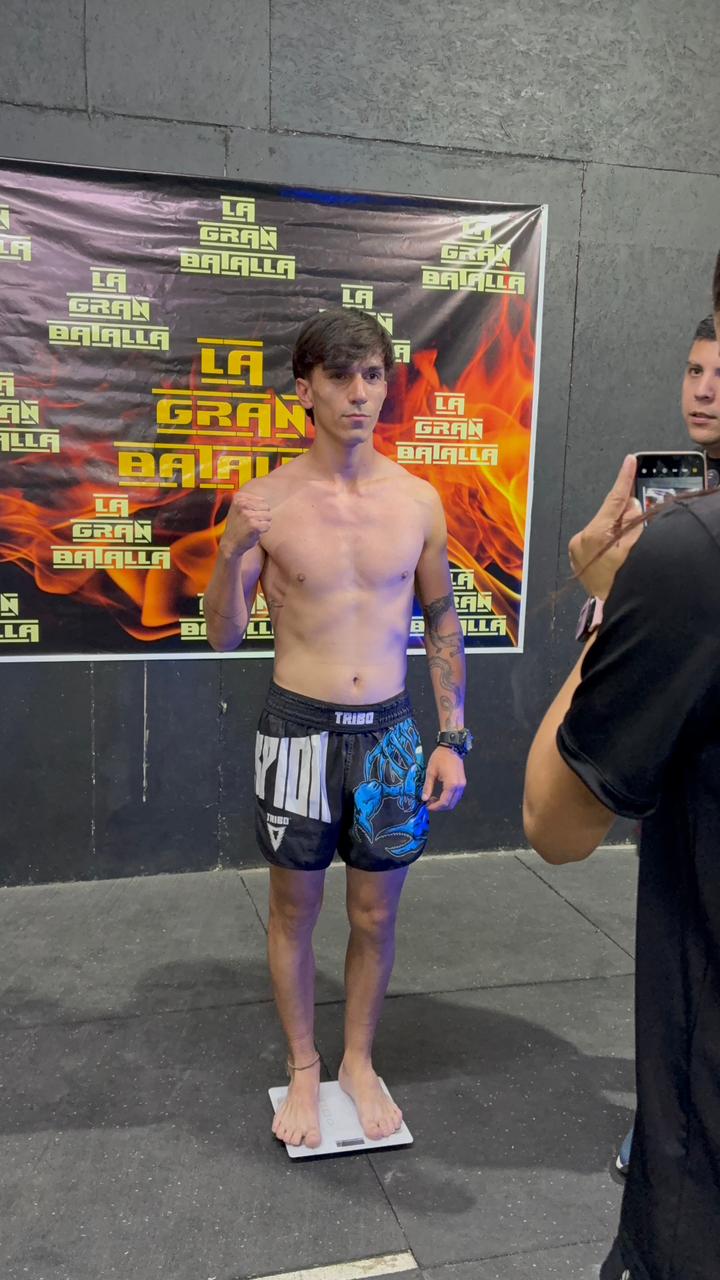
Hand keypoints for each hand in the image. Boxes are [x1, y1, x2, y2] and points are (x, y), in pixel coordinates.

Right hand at [220, 491, 270, 558]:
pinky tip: (254, 532)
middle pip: (266, 507)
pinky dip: (263, 530)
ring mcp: (248, 515)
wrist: (230, 543)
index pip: (262, 500)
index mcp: (238, 498)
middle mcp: (242, 505)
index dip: (258, 510)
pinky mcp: (254, 526)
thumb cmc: (237, 526)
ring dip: (263, 523)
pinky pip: (268, 525)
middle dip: (262, 515)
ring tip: (253, 527)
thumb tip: (264, 499)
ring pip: (268, 516)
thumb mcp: (237, 508)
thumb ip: (249, 501)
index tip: (247, 516)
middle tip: (251, 522)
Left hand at [422, 746, 465, 811]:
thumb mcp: (431, 771)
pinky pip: (456, 796)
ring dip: (444, 803)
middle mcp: (459, 786)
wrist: (451, 748)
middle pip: (450, 804)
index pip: (444, 802)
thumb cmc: (440, 758)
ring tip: (433, 799)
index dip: (435, 807)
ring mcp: (462, 785)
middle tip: (429, 804)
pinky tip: (440, 795)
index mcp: (451, 784)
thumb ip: (428, 787)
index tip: (426, 806)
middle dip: (439, 807)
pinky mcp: (462, 783)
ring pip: (454, 801)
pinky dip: (448, 799)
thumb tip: (424, 798)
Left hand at [568, 455, 642, 599]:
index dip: (624, 479)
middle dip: (622, 518)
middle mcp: (580, 539)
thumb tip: (629, 506)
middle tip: (632, 531)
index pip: (613, 500)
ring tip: (621, 552)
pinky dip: (605, 542)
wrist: (606, 607)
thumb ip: (632, 523)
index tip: (629, 461)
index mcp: (595, 535)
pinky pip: (594, 540)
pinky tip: (611, 556)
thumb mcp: (633, 549)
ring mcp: (575, 548)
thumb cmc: (621, 582)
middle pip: (608, 516)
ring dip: (613, 532)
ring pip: (601, 529)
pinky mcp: (575, 556)